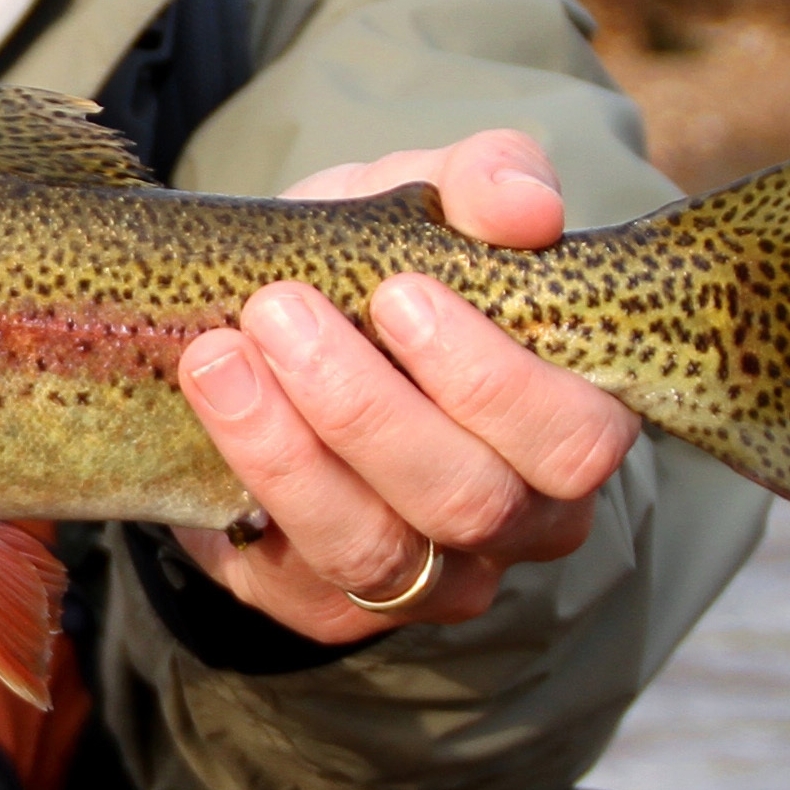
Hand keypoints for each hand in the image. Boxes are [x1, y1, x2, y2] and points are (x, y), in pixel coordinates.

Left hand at [167, 129, 640, 646]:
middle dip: (368, 408)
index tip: (397, 292)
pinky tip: (212, 407)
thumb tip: (528, 208)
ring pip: (378, 548)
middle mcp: (520, 521)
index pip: (576, 437)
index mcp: (572, 424)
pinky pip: (302, 575)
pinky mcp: (334, 609)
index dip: (491, 378)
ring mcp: (430, 578)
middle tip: (281, 310)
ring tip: (220, 355)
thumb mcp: (431, 203)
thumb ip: (488, 181)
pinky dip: (253, 486)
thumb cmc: (381, 268)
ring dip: (290, 450)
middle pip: (473, 500)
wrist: (270, 329)